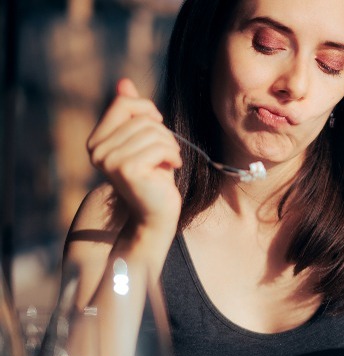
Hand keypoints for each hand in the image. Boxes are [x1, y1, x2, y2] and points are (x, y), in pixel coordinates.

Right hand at [87, 78, 182, 235]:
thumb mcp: (142, 140)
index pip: (123, 103)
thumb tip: (124, 82)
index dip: (147, 108)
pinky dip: (173, 155)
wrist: (157, 212)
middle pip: (141, 119)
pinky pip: (159, 147)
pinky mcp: (127, 170)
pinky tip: (172, 167)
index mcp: (96, 140)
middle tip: (168, 151)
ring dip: (170, 145)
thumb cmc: (153, 174)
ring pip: (153, 132)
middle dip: (163, 133)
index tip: (159, 123)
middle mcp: (97, 150)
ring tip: (170, 160)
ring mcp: (110, 160)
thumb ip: (131, 113)